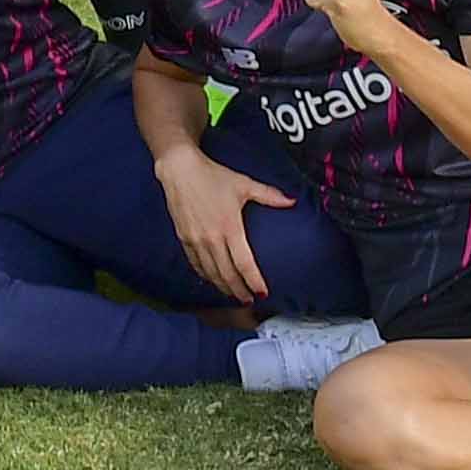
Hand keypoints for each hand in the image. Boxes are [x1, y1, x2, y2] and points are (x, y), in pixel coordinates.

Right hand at [157, 145, 270, 304]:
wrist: (179, 169)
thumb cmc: (212, 175)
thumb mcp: (243, 184)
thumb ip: (269, 195)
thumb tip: (291, 201)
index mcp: (230, 227)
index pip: (244, 264)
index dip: (254, 281)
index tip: (263, 292)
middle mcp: (212, 238)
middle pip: (227, 274)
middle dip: (239, 291)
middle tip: (249, 300)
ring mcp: (196, 240)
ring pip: (211, 273)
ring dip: (223, 286)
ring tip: (233, 294)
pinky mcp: (184, 238)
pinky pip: (195, 264)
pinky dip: (206, 275)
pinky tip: (212, 279)